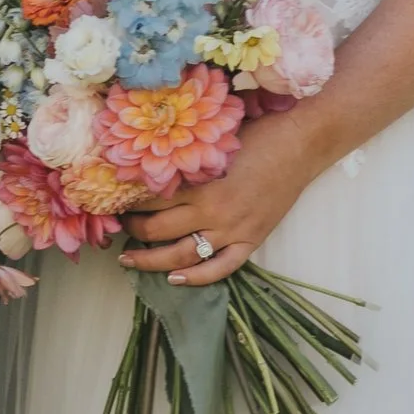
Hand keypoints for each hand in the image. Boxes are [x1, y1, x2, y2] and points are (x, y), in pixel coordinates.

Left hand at [121, 108, 323, 285]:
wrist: (301, 144)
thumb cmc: (257, 133)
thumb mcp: (213, 141)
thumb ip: (185, 158)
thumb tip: (150, 162)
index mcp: (198, 183)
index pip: (147, 200)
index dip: (124, 202)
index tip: (112, 200)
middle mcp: (211, 211)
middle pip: (156, 231)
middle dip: (130, 231)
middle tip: (118, 227)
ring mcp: (231, 230)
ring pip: (181, 256)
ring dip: (149, 261)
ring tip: (128, 259)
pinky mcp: (251, 240)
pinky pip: (220, 268)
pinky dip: (196, 279)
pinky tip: (175, 280)